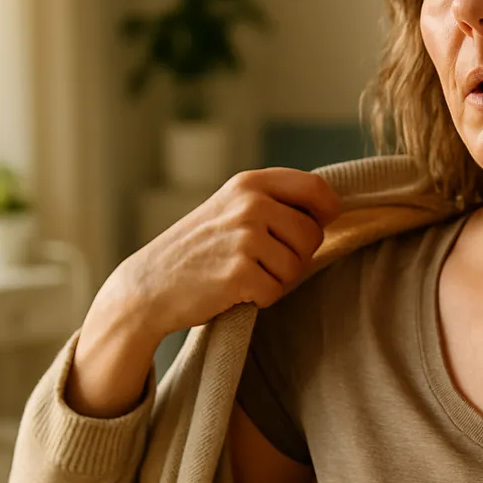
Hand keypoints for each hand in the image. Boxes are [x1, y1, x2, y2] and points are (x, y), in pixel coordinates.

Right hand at [67, 168, 342, 419]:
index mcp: (250, 183)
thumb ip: (274, 201)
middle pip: (313, 234)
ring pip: (297, 266)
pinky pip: (276, 292)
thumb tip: (333, 208)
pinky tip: (233, 290)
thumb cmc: (200, 249)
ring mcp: (244, 237)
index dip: (325, 212)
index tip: (316, 225)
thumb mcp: (231, 208)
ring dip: (277, 279)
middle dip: (297, 255)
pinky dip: (260, 299)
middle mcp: (249, 204)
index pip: (317, 188)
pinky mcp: (239, 273)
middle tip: (263, 261)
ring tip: (243, 273)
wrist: (149, 286)